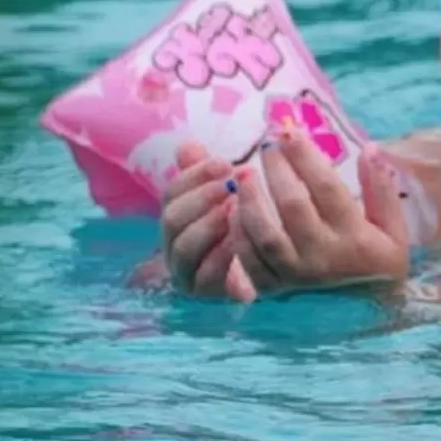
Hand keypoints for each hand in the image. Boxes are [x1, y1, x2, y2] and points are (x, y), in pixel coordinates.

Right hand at [158, 141, 255, 298]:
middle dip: (200, 200)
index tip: (224, 163)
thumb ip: (207, 174)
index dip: (195, 175)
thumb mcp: (229, 197)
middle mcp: (173, 245)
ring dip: (208, 226)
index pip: (172, 193)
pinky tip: (241, 238)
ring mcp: (185, 272)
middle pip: (171, 220)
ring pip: (184, 248)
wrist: (268, 271)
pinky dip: (221, 255)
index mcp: (176, 217)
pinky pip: (206, 275)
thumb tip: (186, 146)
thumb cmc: (244, 228)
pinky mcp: (203, 293)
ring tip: (235, 210)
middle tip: (230, 187)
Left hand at [228, 127, 410, 296]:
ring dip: (251, 200)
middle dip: (276, 169)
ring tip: (244, 174)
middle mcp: (323, 257)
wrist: (366, 315)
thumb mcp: (393, 229)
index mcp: (354, 237)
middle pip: (292, 206)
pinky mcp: (275, 288)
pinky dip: (238, 234)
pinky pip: (249, 260)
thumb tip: (370, 148)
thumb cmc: (378, 262)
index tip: (290, 130)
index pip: (326, 188)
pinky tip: (233, 209)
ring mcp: (296, 275)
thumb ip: (381, 189)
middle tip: (267, 144)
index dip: (305, 156)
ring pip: (265, 235)